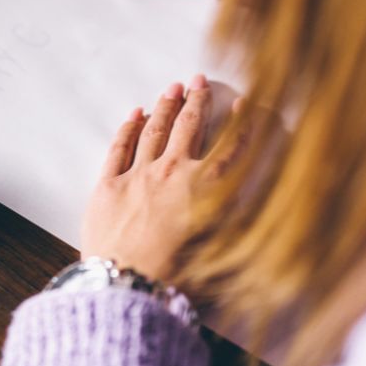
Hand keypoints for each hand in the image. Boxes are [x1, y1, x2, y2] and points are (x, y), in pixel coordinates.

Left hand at [80, 75, 243, 282]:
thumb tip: (257, 194)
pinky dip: (128, 128)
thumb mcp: (225, 247)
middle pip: (188, 128)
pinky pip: (119, 148)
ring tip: (172, 88)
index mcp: (207, 188)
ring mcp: (137, 176)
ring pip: (154, 131)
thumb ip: (242, 216)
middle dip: (196, 101)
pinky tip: (135, 113)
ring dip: (165, 107)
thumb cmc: (181, 276)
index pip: (231, 147)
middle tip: (199, 79)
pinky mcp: (108, 185)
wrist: (129, 285)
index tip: (246, 102)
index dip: (241, 123)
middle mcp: (173, 173)